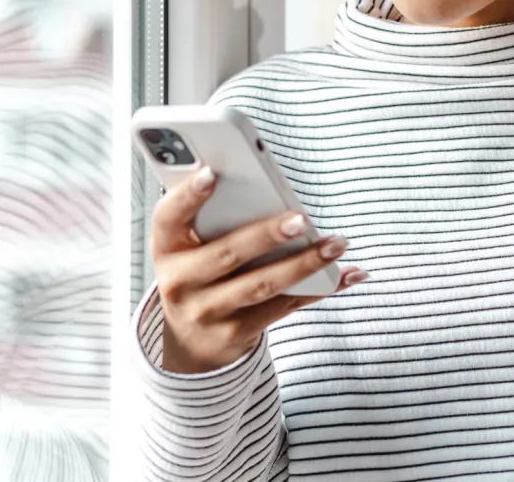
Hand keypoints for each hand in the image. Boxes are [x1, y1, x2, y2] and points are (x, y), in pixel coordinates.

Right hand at [151, 166, 367, 372]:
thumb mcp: (188, 247)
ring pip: (261, 285)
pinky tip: (347, 274)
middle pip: (227, 254)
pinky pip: (283, 307)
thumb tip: (264, 182)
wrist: (188, 341)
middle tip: (300, 219)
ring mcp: (207, 312)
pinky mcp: (236, 334)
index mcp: (166, 248)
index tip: (210, 173)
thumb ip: (212, 216)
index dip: (187, 196)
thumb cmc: (198, 273)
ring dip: (303, 264)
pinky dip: (318, 290)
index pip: (168, 218)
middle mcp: (180, 283)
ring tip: (335, 244)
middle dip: (266, 235)